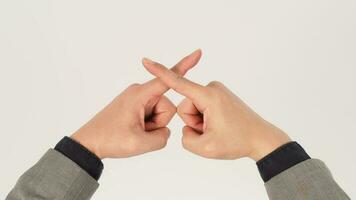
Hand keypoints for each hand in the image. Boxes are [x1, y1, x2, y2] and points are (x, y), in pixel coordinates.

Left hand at [71, 49, 201, 158]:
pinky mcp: (136, 104)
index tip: (198, 53)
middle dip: (158, 123)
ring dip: (151, 126)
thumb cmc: (110, 140)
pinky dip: (147, 125)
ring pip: (161, 113)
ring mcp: (138, 98)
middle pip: (167, 107)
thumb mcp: (140, 144)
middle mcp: (140, 92)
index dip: (185, 66)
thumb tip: (165, 131)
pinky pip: (152, 115)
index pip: (168, 80)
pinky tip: (134, 129)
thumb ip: (162, 137)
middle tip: (139, 131)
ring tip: (134, 131)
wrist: (89, 143)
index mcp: (140, 94)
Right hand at [142, 57, 290, 160]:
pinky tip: (220, 125)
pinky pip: (201, 107)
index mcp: (208, 96)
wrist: (261, 138)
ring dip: (200, 122)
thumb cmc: (237, 142)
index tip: (146, 60)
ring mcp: (216, 90)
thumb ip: (186, 139)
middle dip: (193, 121)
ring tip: (217, 128)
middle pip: (185, 106)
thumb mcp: (206, 148)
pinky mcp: (219, 94)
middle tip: (212, 131)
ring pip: (193, 108)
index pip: (178, 83)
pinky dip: (206, 119)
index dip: (160, 72)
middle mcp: (212, 88)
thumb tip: (186, 128)